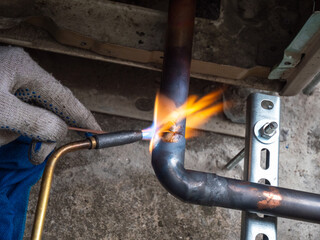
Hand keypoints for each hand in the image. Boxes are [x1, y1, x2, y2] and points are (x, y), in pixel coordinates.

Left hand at [0, 46, 100, 163]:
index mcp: (24, 68)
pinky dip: (8, 129)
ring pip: (30, 115)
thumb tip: (60, 130)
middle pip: (47, 108)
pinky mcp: (1, 93)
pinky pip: (15, 116)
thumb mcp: (1, 112)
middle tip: (36, 154)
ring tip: (0, 134)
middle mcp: (21, 73)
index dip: (82, 115)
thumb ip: (36, 122)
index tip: (98, 131)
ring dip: (18, 131)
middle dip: (42, 132)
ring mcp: (9, 82)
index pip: (64, 96)